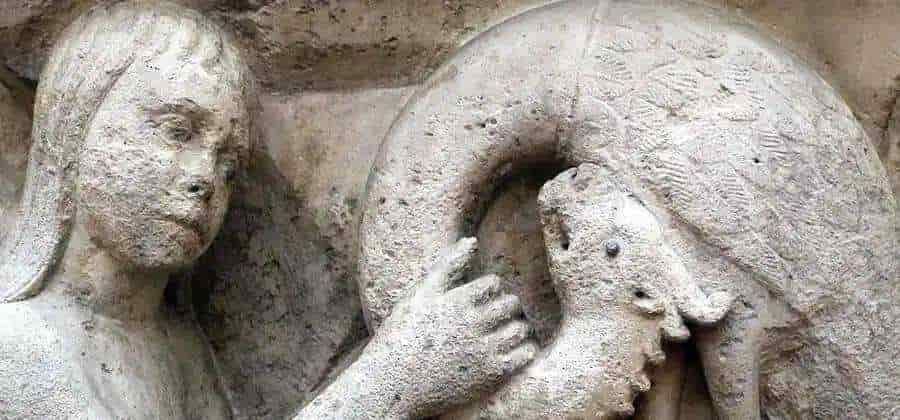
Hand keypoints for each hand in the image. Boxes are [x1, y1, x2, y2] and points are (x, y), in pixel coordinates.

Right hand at [369, 237, 537, 417]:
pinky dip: (523, 350)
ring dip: (514, 328)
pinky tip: (510, 351)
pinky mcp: (489, 375)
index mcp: (458, 300)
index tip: (479, 301)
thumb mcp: (419, 294)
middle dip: (505, 307)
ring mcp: (483, 350)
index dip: (488, 290)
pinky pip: (523, 356)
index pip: (494, 284)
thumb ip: (448, 265)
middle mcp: (474, 324)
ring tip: (500, 333)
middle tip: (494, 316)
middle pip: (510, 304)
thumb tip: (471, 239)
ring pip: (519, 329)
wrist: (391, 383)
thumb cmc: (402, 334)